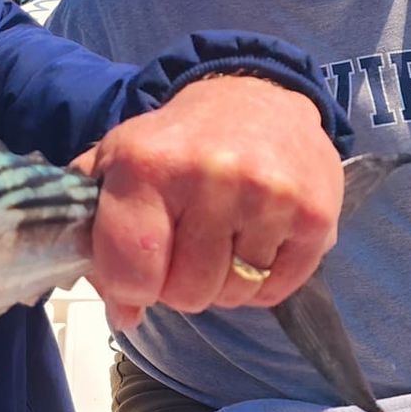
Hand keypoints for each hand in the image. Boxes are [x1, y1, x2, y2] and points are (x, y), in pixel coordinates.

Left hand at [78, 75, 341, 329]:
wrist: (257, 99)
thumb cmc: (176, 143)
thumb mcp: (115, 164)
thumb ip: (95, 236)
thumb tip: (123, 312)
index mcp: (147, 164)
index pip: (131, 274)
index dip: (129, 287)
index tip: (137, 271)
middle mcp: (211, 176)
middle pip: (187, 294)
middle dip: (179, 285)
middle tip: (184, 249)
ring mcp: (269, 196)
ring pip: (233, 295)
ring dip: (222, 283)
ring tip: (221, 239)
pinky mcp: (315, 216)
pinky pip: (276, 290)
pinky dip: (261, 281)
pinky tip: (254, 241)